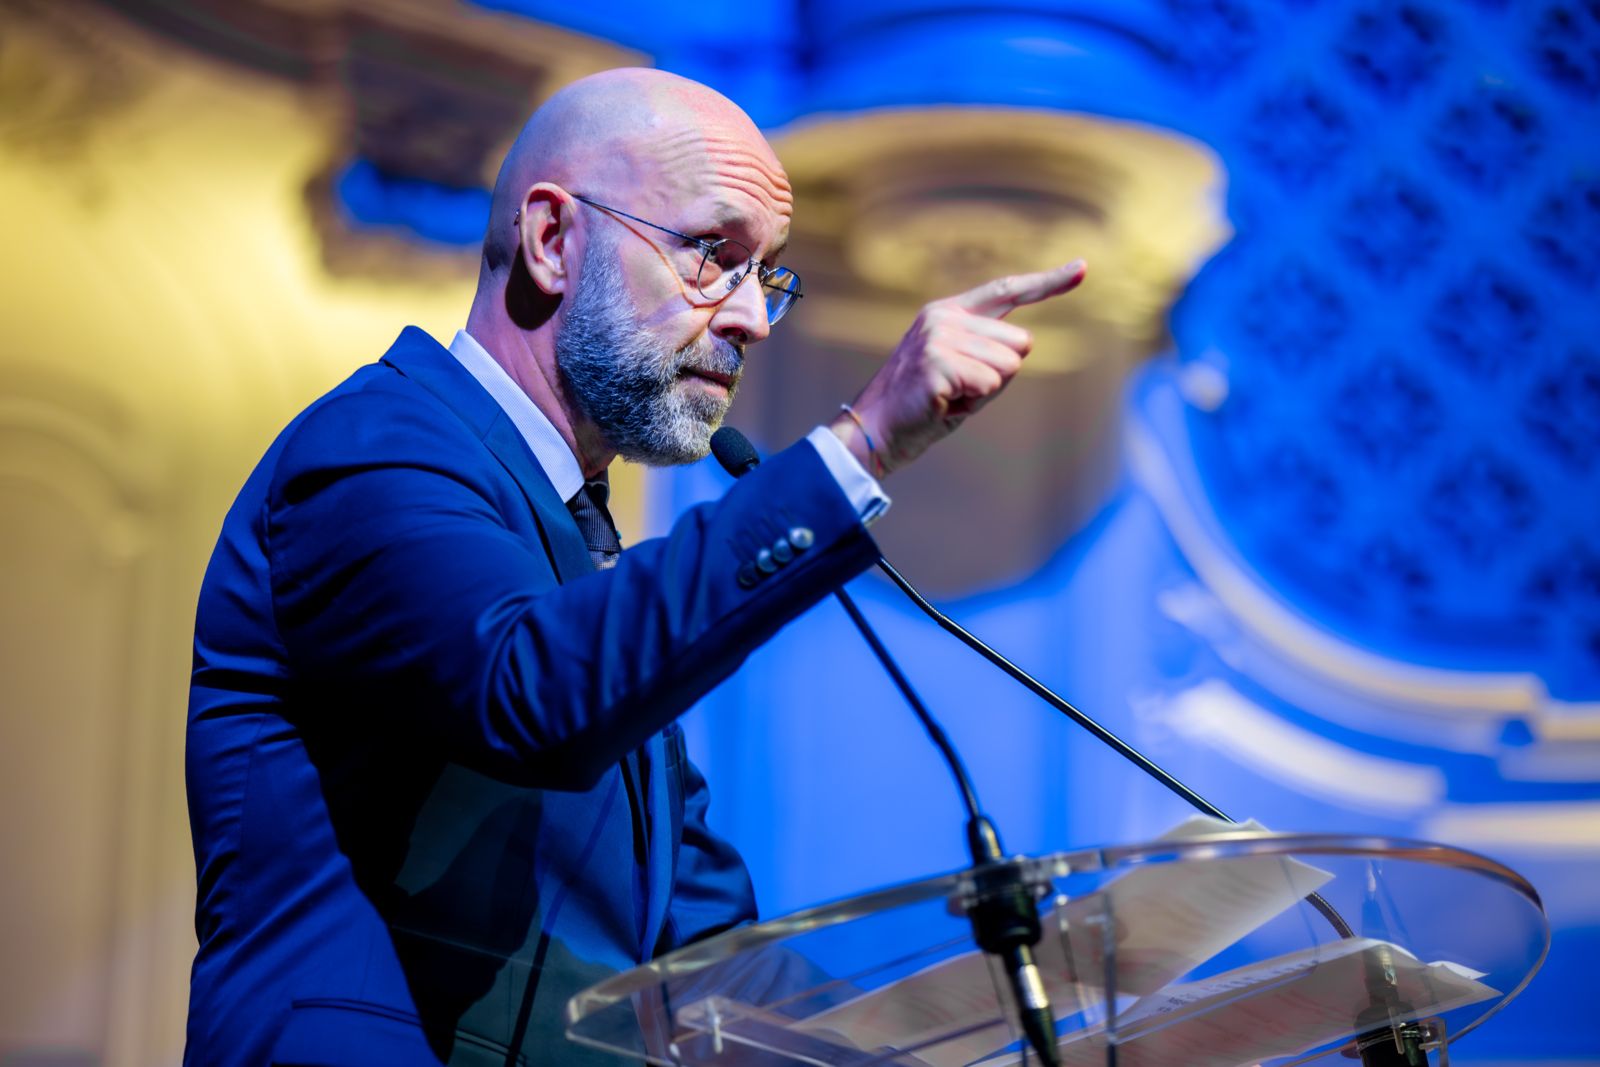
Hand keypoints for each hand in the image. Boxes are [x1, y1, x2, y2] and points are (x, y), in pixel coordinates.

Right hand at [831, 260, 1085, 475]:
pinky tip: (942, 404)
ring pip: (1008, 367)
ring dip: (985, 392)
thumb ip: (988, 349)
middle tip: (958, 390)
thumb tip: (1024, 343)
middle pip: (1020, 343)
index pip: (1006, 290)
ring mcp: (938, 337)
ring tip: (948, 397)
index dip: (1048, 282)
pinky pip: (989, 385)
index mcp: (949, 312)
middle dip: (999, 375)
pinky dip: (973, 403)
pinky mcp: (936, 362)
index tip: (1082, 267)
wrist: (875, 432)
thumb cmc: (924, 407)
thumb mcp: (959, 369)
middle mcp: (943, 316)